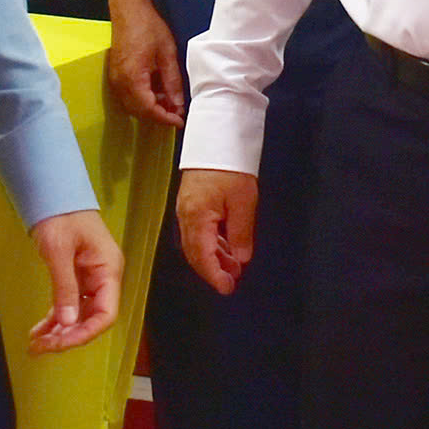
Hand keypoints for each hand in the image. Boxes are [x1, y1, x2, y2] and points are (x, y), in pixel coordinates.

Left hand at [28, 210, 121, 352]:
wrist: (54, 194)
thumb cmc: (60, 216)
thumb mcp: (58, 251)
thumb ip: (64, 287)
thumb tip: (66, 324)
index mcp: (108, 270)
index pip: (106, 313)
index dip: (85, 333)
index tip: (60, 343)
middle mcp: (104, 278)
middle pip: (92, 318)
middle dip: (68, 336)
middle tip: (41, 347)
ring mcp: (91, 279)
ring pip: (79, 315)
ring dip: (59, 332)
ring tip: (35, 345)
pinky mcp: (77, 278)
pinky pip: (69, 305)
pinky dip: (55, 320)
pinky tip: (39, 332)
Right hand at [105, 0, 186, 128]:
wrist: (129, 10)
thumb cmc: (147, 27)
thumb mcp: (167, 54)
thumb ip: (172, 82)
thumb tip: (177, 104)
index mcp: (133, 78)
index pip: (149, 110)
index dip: (165, 119)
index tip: (180, 121)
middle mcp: (120, 82)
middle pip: (139, 112)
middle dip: (159, 116)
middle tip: (177, 114)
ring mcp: (115, 79)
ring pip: (132, 106)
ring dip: (150, 109)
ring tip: (170, 102)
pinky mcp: (115, 75)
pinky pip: (128, 96)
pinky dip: (143, 100)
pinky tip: (157, 92)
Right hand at [174, 168, 257, 294]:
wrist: (217, 139)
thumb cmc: (230, 168)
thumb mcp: (243, 202)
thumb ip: (241, 234)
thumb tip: (240, 259)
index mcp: (196, 218)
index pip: (202, 256)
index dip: (214, 275)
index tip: (227, 288)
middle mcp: (186, 217)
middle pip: (195, 254)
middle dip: (213, 270)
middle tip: (232, 282)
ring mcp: (186, 211)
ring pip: (196, 244)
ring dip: (213, 258)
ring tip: (233, 268)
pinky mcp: (190, 204)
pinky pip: (198, 233)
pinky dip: (211, 245)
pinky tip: (226, 248)